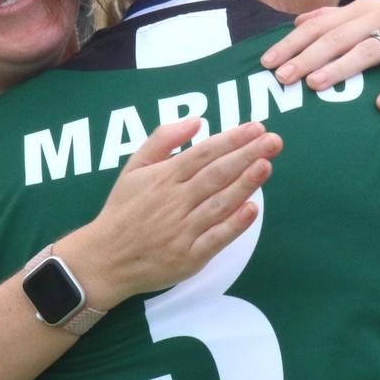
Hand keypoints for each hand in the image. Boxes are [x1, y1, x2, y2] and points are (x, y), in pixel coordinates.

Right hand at [57, 118, 281, 308]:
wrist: (105, 259)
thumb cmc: (124, 210)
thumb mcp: (133, 167)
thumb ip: (163, 140)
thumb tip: (197, 120)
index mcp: (163, 177)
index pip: (204, 153)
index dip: (232, 139)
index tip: (256, 128)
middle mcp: (175, 201)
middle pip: (216, 174)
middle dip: (247, 155)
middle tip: (274, 141)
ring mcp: (183, 230)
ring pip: (219, 203)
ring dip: (245, 184)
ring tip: (267, 165)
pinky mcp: (190, 257)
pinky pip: (216, 238)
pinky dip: (235, 224)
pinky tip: (252, 209)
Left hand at [260, 0, 379, 110]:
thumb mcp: (372, 16)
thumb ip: (336, 19)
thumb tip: (297, 22)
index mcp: (361, 11)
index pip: (318, 26)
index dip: (291, 43)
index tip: (265, 62)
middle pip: (336, 38)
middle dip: (305, 57)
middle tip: (280, 77)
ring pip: (367, 51)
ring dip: (339, 68)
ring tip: (314, 85)